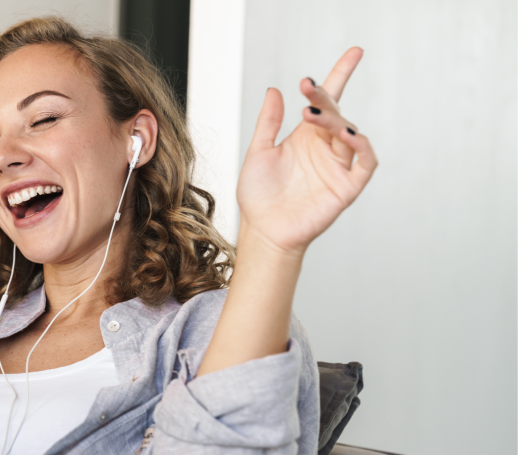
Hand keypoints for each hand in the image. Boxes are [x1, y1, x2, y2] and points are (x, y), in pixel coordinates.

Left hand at [237, 47, 377, 254]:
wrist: (263, 231)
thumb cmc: (259, 196)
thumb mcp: (258, 152)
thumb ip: (268, 123)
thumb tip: (274, 90)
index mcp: (306, 137)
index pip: (328, 101)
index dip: (341, 76)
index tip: (354, 53)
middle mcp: (325, 148)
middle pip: (336, 114)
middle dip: (325, 97)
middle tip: (308, 88)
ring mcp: (338, 167)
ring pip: (351, 134)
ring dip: (338, 120)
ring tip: (316, 115)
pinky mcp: (347, 187)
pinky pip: (365, 163)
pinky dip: (362, 147)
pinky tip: (348, 134)